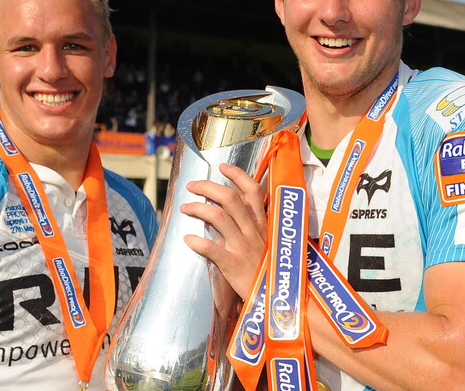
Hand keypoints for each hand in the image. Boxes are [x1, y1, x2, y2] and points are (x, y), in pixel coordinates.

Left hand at [180, 163, 267, 299]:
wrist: (279, 297)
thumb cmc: (271, 270)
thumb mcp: (270, 242)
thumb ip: (255, 226)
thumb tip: (237, 208)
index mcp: (263, 223)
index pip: (253, 190)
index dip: (237, 175)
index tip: (222, 167)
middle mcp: (253, 231)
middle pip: (230, 198)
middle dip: (208, 187)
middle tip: (192, 185)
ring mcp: (243, 247)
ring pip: (218, 217)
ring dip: (198, 208)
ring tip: (185, 208)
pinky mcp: (233, 265)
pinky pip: (212, 249)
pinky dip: (197, 242)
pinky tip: (187, 239)